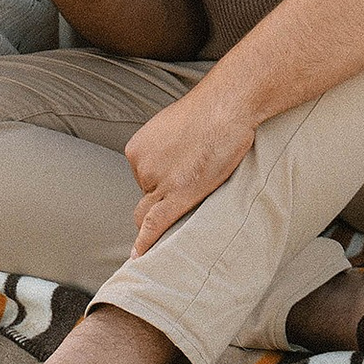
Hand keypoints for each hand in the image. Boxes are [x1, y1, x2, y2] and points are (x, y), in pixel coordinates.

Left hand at [124, 78, 258, 252]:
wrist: (226, 106)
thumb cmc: (209, 111)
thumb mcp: (176, 126)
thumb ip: (167, 147)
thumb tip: (174, 161)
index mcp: (136, 149)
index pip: (141, 178)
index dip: (161, 182)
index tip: (176, 183)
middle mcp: (140, 167)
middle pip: (146, 195)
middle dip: (161, 200)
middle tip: (183, 198)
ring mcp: (158, 182)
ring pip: (152, 211)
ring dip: (163, 217)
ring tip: (177, 224)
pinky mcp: (179, 195)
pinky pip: (155, 224)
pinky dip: (146, 242)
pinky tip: (141, 257)